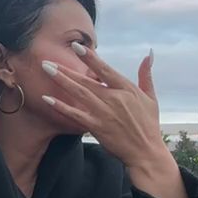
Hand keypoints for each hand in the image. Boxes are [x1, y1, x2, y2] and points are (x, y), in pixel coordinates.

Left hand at [41, 45, 186, 197]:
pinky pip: (76, 115)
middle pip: (86, 81)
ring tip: (46, 71)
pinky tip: (47, 99)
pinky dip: (61, 107)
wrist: (146, 152)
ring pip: (79, 93)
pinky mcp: (97, 127)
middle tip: (48, 60)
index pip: (105, 69)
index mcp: (126, 89)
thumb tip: (149, 54)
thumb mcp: (150, 98)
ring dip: (61, 81)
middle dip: (66, 69)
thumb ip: (146, 75)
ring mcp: (104, 113)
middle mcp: (114, 98)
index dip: (90, 58)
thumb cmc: (148, 124)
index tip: (76, 46)